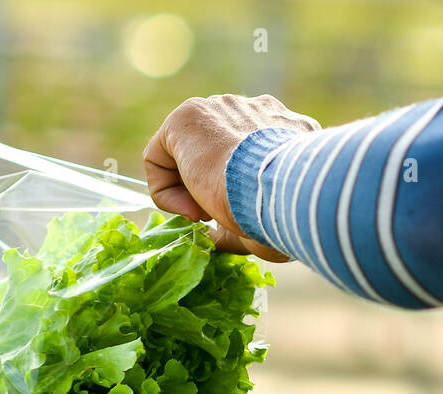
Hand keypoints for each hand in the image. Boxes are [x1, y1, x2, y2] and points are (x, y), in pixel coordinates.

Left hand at [143, 93, 319, 259]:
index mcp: (278, 128)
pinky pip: (158, 157)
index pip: (240, 154)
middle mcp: (250, 109)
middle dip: (206, 188)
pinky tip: (189, 206)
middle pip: (211, 152)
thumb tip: (216, 237)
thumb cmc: (284, 210)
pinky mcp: (186, 117)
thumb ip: (242, 220)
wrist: (282, 192)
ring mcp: (219, 108)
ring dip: (187, 191)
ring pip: (184, 156)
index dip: (228, 190)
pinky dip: (164, 189)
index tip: (233, 214)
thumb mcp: (271, 216)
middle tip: (217, 214)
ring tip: (204, 212)